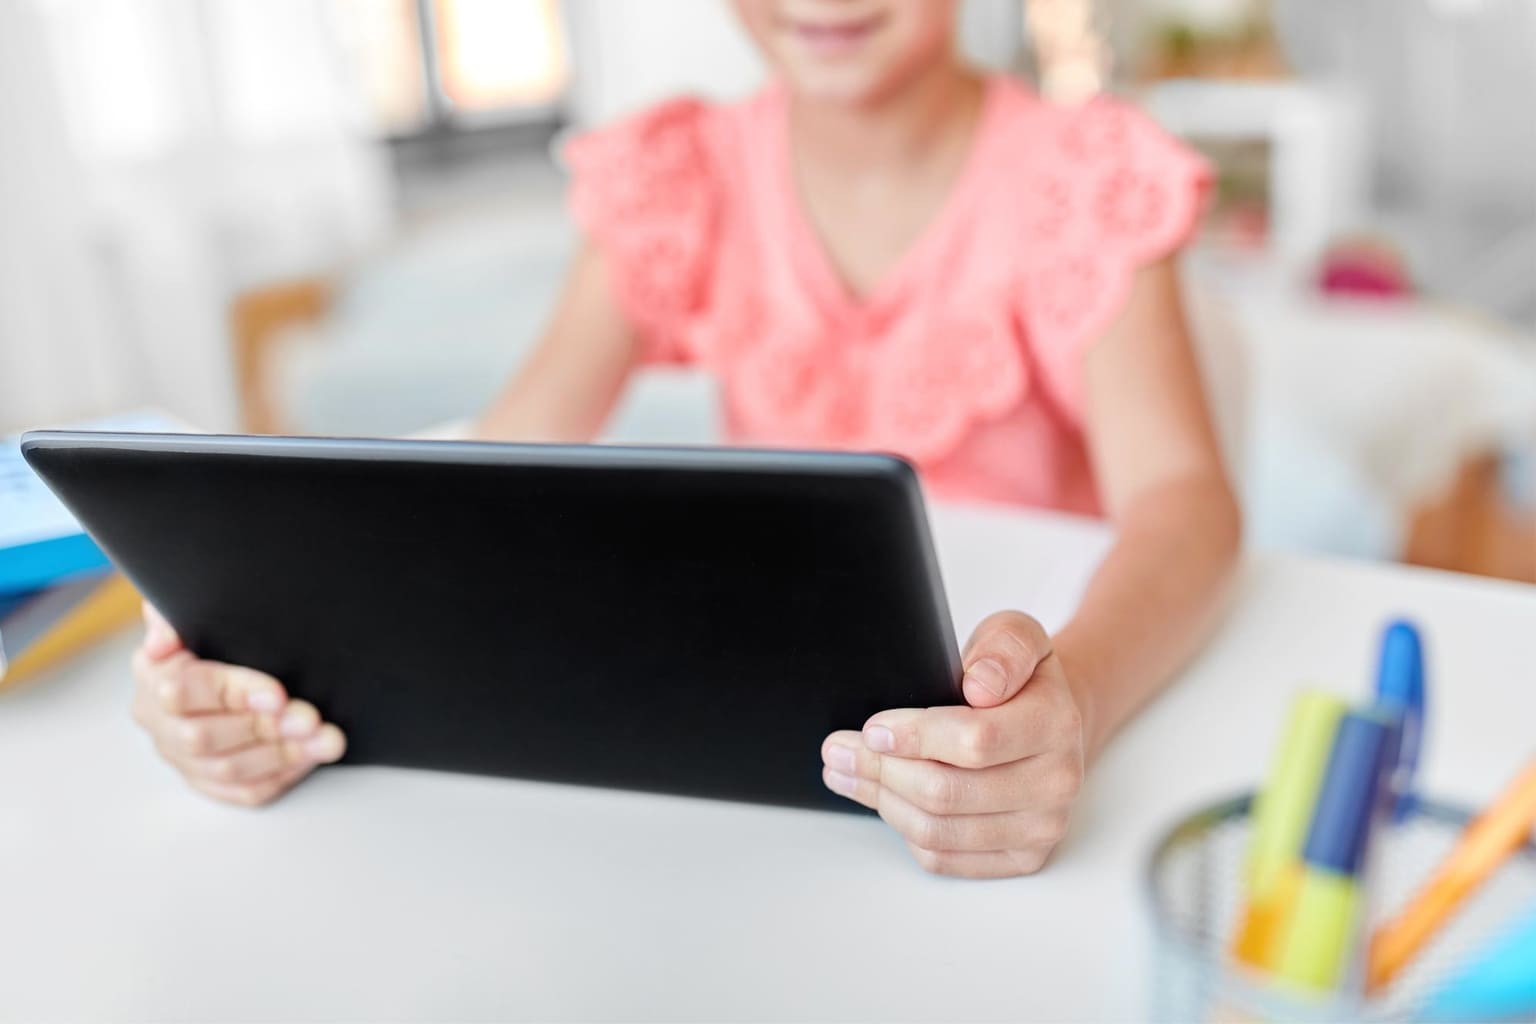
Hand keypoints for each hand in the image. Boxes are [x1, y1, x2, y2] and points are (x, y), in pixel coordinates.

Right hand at [130, 605, 346, 804]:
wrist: (230, 651)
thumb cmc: (214, 630)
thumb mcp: (193, 609)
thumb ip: (171, 615)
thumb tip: (161, 641)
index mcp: (152, 673)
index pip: (182, 692)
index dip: (234, 694)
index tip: (278, 695)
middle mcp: (160, 720)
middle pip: (202, 737)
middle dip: (263, 727)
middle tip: (310, 718)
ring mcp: (182, 756)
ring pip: (227, 769)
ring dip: (281, 754)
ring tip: (325, 739)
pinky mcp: (209, 781)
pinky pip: (244, 791)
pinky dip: (281, 775)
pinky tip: (311, 755)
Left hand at [821, 611, 1085, 877]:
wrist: (1051, 723)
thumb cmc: (1020, 680)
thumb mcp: (1015, 637)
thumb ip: (1003, 647)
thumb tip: (980, 685)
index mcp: (1055, 722)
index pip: (975, 740)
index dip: (914, 737)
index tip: (872, 728)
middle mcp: (1056, 782)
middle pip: (946, 791)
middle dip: (880, 769)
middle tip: (839, 749)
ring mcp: (1041, 827)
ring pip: (938, 830)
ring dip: (881, 801)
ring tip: (846, 772)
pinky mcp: (1021, 859)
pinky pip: (944, 858)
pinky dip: (902, 830)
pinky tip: (881, 800)